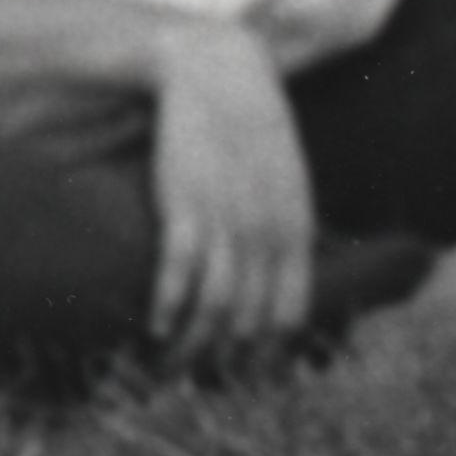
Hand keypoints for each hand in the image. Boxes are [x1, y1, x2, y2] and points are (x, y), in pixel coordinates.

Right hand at [146, 20, 316, 355]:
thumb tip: (281, 274)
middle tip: (202, 379)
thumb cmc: (251, 134)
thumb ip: (284, 230)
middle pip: (250, 317)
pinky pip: (181, 268)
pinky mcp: (187, 203)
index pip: (290, 310)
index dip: (270, 351)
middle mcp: (268, 233)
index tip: (249, 376)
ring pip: (216, 303)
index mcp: (297, 230)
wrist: (221, 76)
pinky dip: (170, 303)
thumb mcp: (286, 185)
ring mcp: (229, 220)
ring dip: (194, 342)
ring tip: (173, 364)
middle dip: (227, 357)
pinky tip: (158, 324)